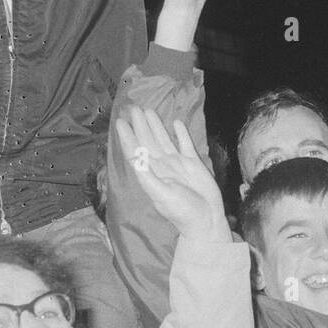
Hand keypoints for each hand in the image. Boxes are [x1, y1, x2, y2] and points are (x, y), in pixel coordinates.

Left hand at [114, 106, 229, 240]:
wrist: (205, 219)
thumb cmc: (181, 211)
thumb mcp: (162, 195)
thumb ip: (148, 177)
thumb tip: (135, 159)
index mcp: (152, 174)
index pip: (136, 151)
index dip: (127, 137)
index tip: (121, 122)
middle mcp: (162, 166)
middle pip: (148, 141)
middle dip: (140, 125)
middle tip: (133, 109)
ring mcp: (178, 164)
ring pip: (163, 140)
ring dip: (156, 126)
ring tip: (148, 111)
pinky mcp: (193, 163)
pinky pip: (185, 144)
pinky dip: (181, 133)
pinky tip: (176, 123)